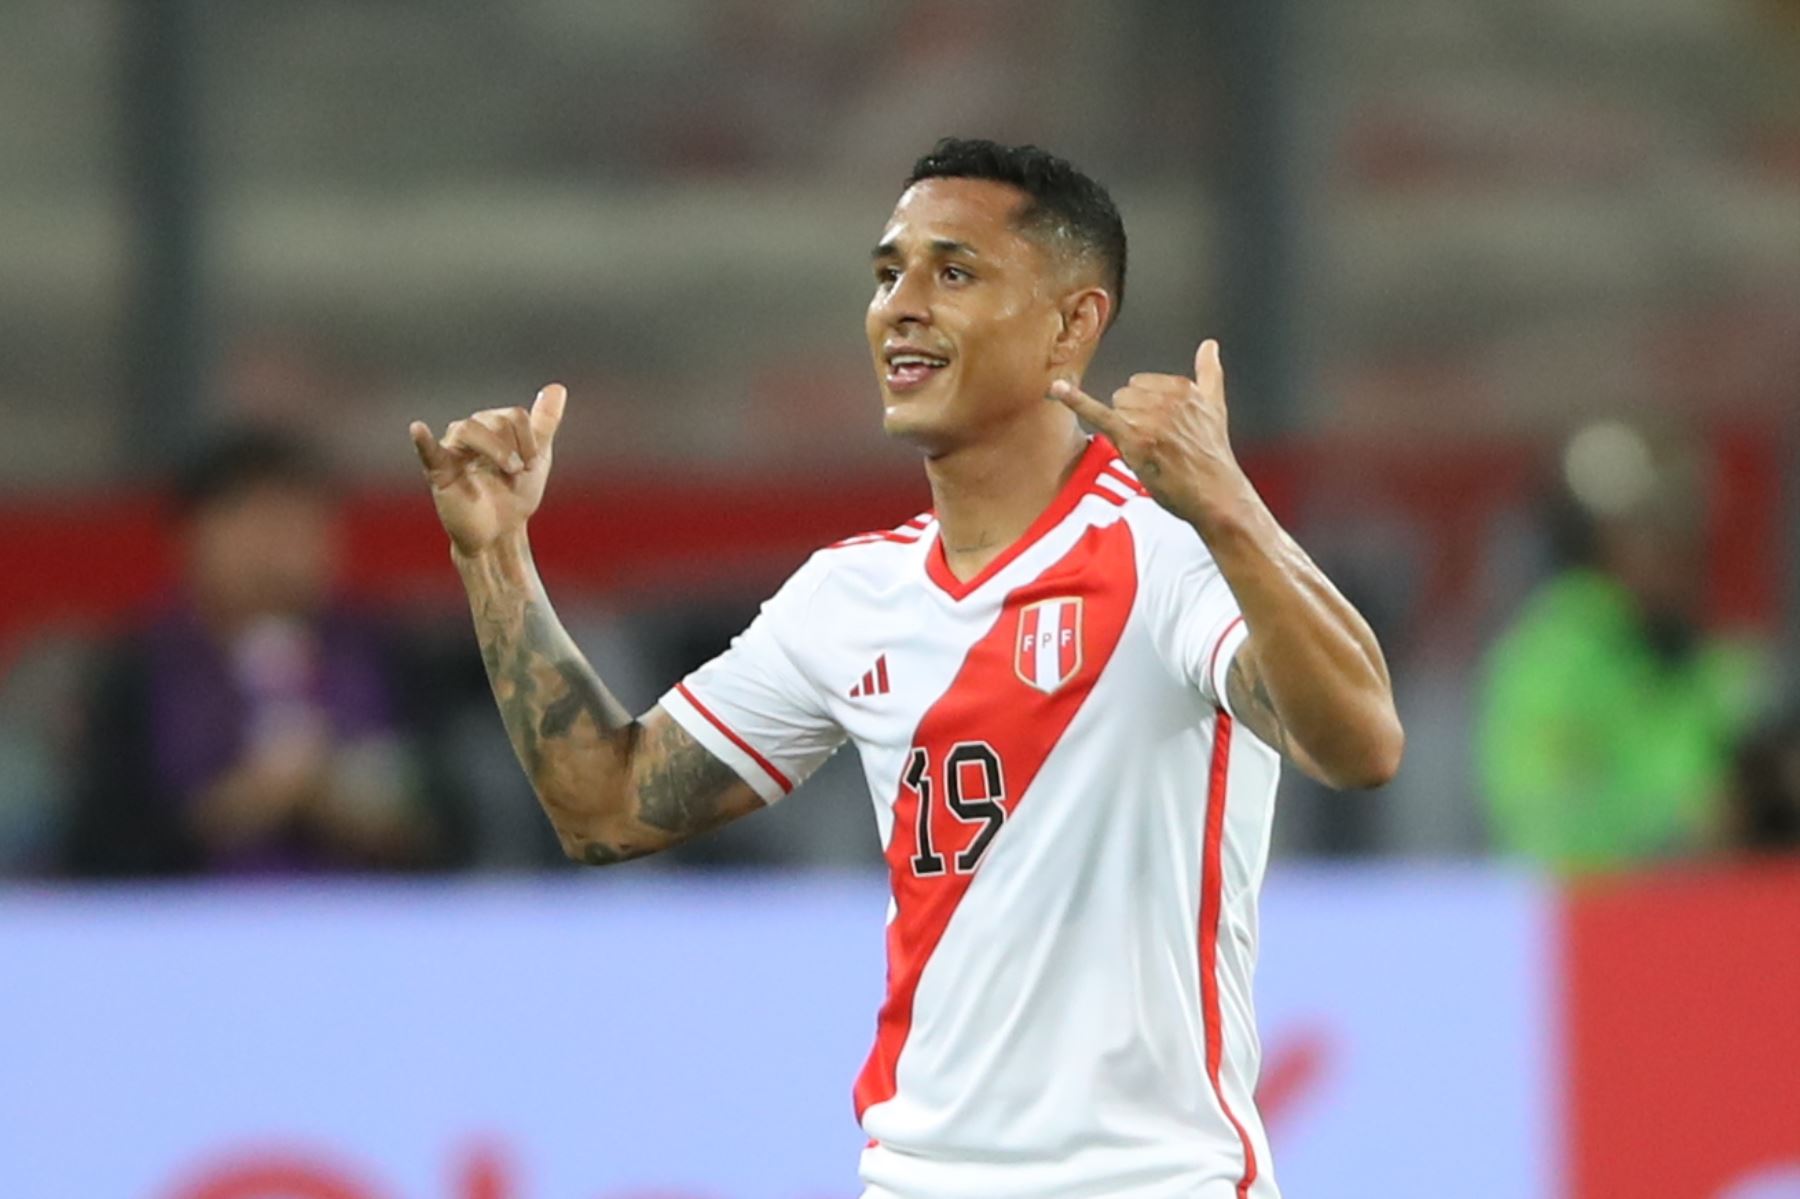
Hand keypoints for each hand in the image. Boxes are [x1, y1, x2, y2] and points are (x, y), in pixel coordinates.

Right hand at [410, 385, 566, 555]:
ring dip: (495, 449)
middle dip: (514, 447)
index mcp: (492, 424)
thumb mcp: (537, 456)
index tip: (533, 464)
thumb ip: (544, 421)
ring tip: (510, 471)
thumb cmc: (516, 493)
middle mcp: (469, 431)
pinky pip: (427, 451)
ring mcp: (452, 449)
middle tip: (519, 472)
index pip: (513, 415)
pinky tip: (418, 429)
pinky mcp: (438, 471)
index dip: (529, 440)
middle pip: (494, 420)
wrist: (502, 532)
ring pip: (469, 428)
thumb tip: (557, 387)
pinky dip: (422, 440)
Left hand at [1049, 339, 1249, 529]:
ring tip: (1151, 450)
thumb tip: (1209, 345)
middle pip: (1124, 395)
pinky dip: (1075, 401)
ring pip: (1115, 410)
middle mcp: (1165, 398)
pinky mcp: (1133, 439)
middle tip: (1157, 443)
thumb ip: (1209, 372)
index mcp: (1182, 387)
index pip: (1142, 384)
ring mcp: (1148, 418)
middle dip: (1133, 418)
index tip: (1164, 428)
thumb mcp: (1215, 406)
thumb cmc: (1212, 455)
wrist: (1216, 493)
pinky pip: (1098, 413)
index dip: (1146, 409)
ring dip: (1126, 430)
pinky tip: (1056, 389)